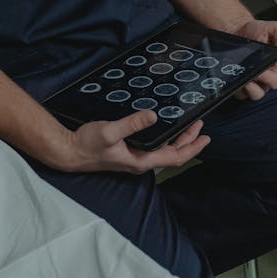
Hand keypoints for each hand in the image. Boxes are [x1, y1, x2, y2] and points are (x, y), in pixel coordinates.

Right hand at [60, 110, 209, 174]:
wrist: (71, 152)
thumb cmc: (88, 144)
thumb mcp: (110, 131)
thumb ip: (132, 124)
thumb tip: (153, 115)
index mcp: (141, 160)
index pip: (174, 157)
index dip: (192, 147)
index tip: (205, 137)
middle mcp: (141, 162)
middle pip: (173, 154)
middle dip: (189, 141)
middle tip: (201, 126)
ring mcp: (135, 158)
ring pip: (164, 151)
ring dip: (178, 140)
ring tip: (188, 126)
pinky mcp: (128, 153)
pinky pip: (154, 148)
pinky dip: (165, 139)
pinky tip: (164, 129)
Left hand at [229, 17, 276, 100]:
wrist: (238, 29)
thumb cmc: (256, 31)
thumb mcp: (274, 28)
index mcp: (274, 68)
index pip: (276, 81)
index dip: (269, 78)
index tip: (261, 70)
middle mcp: (263, 78)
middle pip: (261, 92)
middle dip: (255, 86)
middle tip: (249, 74)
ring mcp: (250, 82)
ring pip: (248, 95)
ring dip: (244, 88)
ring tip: (239, 76)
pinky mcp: (238, 83)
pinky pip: (237, 92)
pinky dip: (234, 87)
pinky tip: (231, 76)